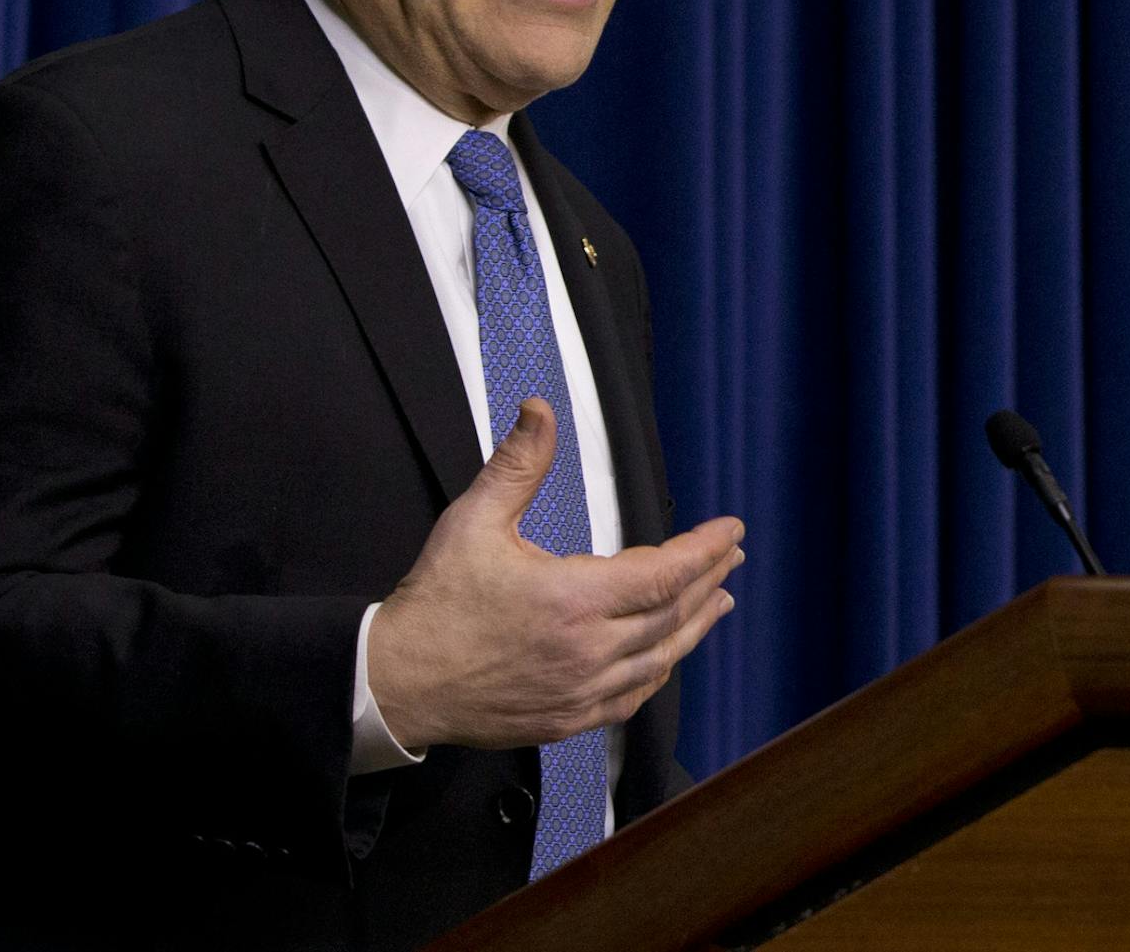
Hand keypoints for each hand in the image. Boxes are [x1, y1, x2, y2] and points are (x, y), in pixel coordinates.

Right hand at [367, 397, 741, 751]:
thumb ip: (518, 465)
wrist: (397, 682)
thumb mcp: (473, 520)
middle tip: (732, 555)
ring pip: (660, 658)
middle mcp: (587, 650)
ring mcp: (580, 691)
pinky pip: (632, 698)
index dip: (704, 549)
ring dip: (697, 625)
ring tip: (721, 600)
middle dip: (710, 579)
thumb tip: (540, 409)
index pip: (664, 572)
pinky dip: (659, 671)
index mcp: (572, 599)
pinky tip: (670, 656)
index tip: (731, 529)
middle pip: (673, 614)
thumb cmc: (436, 602)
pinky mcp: (567, 720)